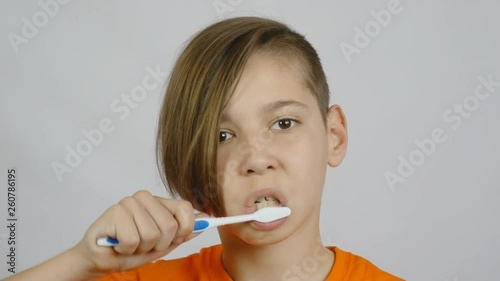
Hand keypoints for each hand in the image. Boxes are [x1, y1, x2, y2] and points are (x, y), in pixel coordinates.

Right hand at [72, 190, 206, 275]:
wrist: (101, 259)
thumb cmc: (131, 249)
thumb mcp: (163, 243)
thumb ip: (183, 232)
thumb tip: (206, 220)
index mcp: (158, 202)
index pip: (185, 208)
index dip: (185, 229)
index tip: (175, 239)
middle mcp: (144, 198)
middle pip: (170, 226)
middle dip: (159, 245)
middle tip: (143, 245)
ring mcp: (129, 203)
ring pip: (152, 234)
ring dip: (142, 248)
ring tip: (130, 245)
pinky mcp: (114, 212)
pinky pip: (133, 240)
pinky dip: (127, 250)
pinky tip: (118, 244)